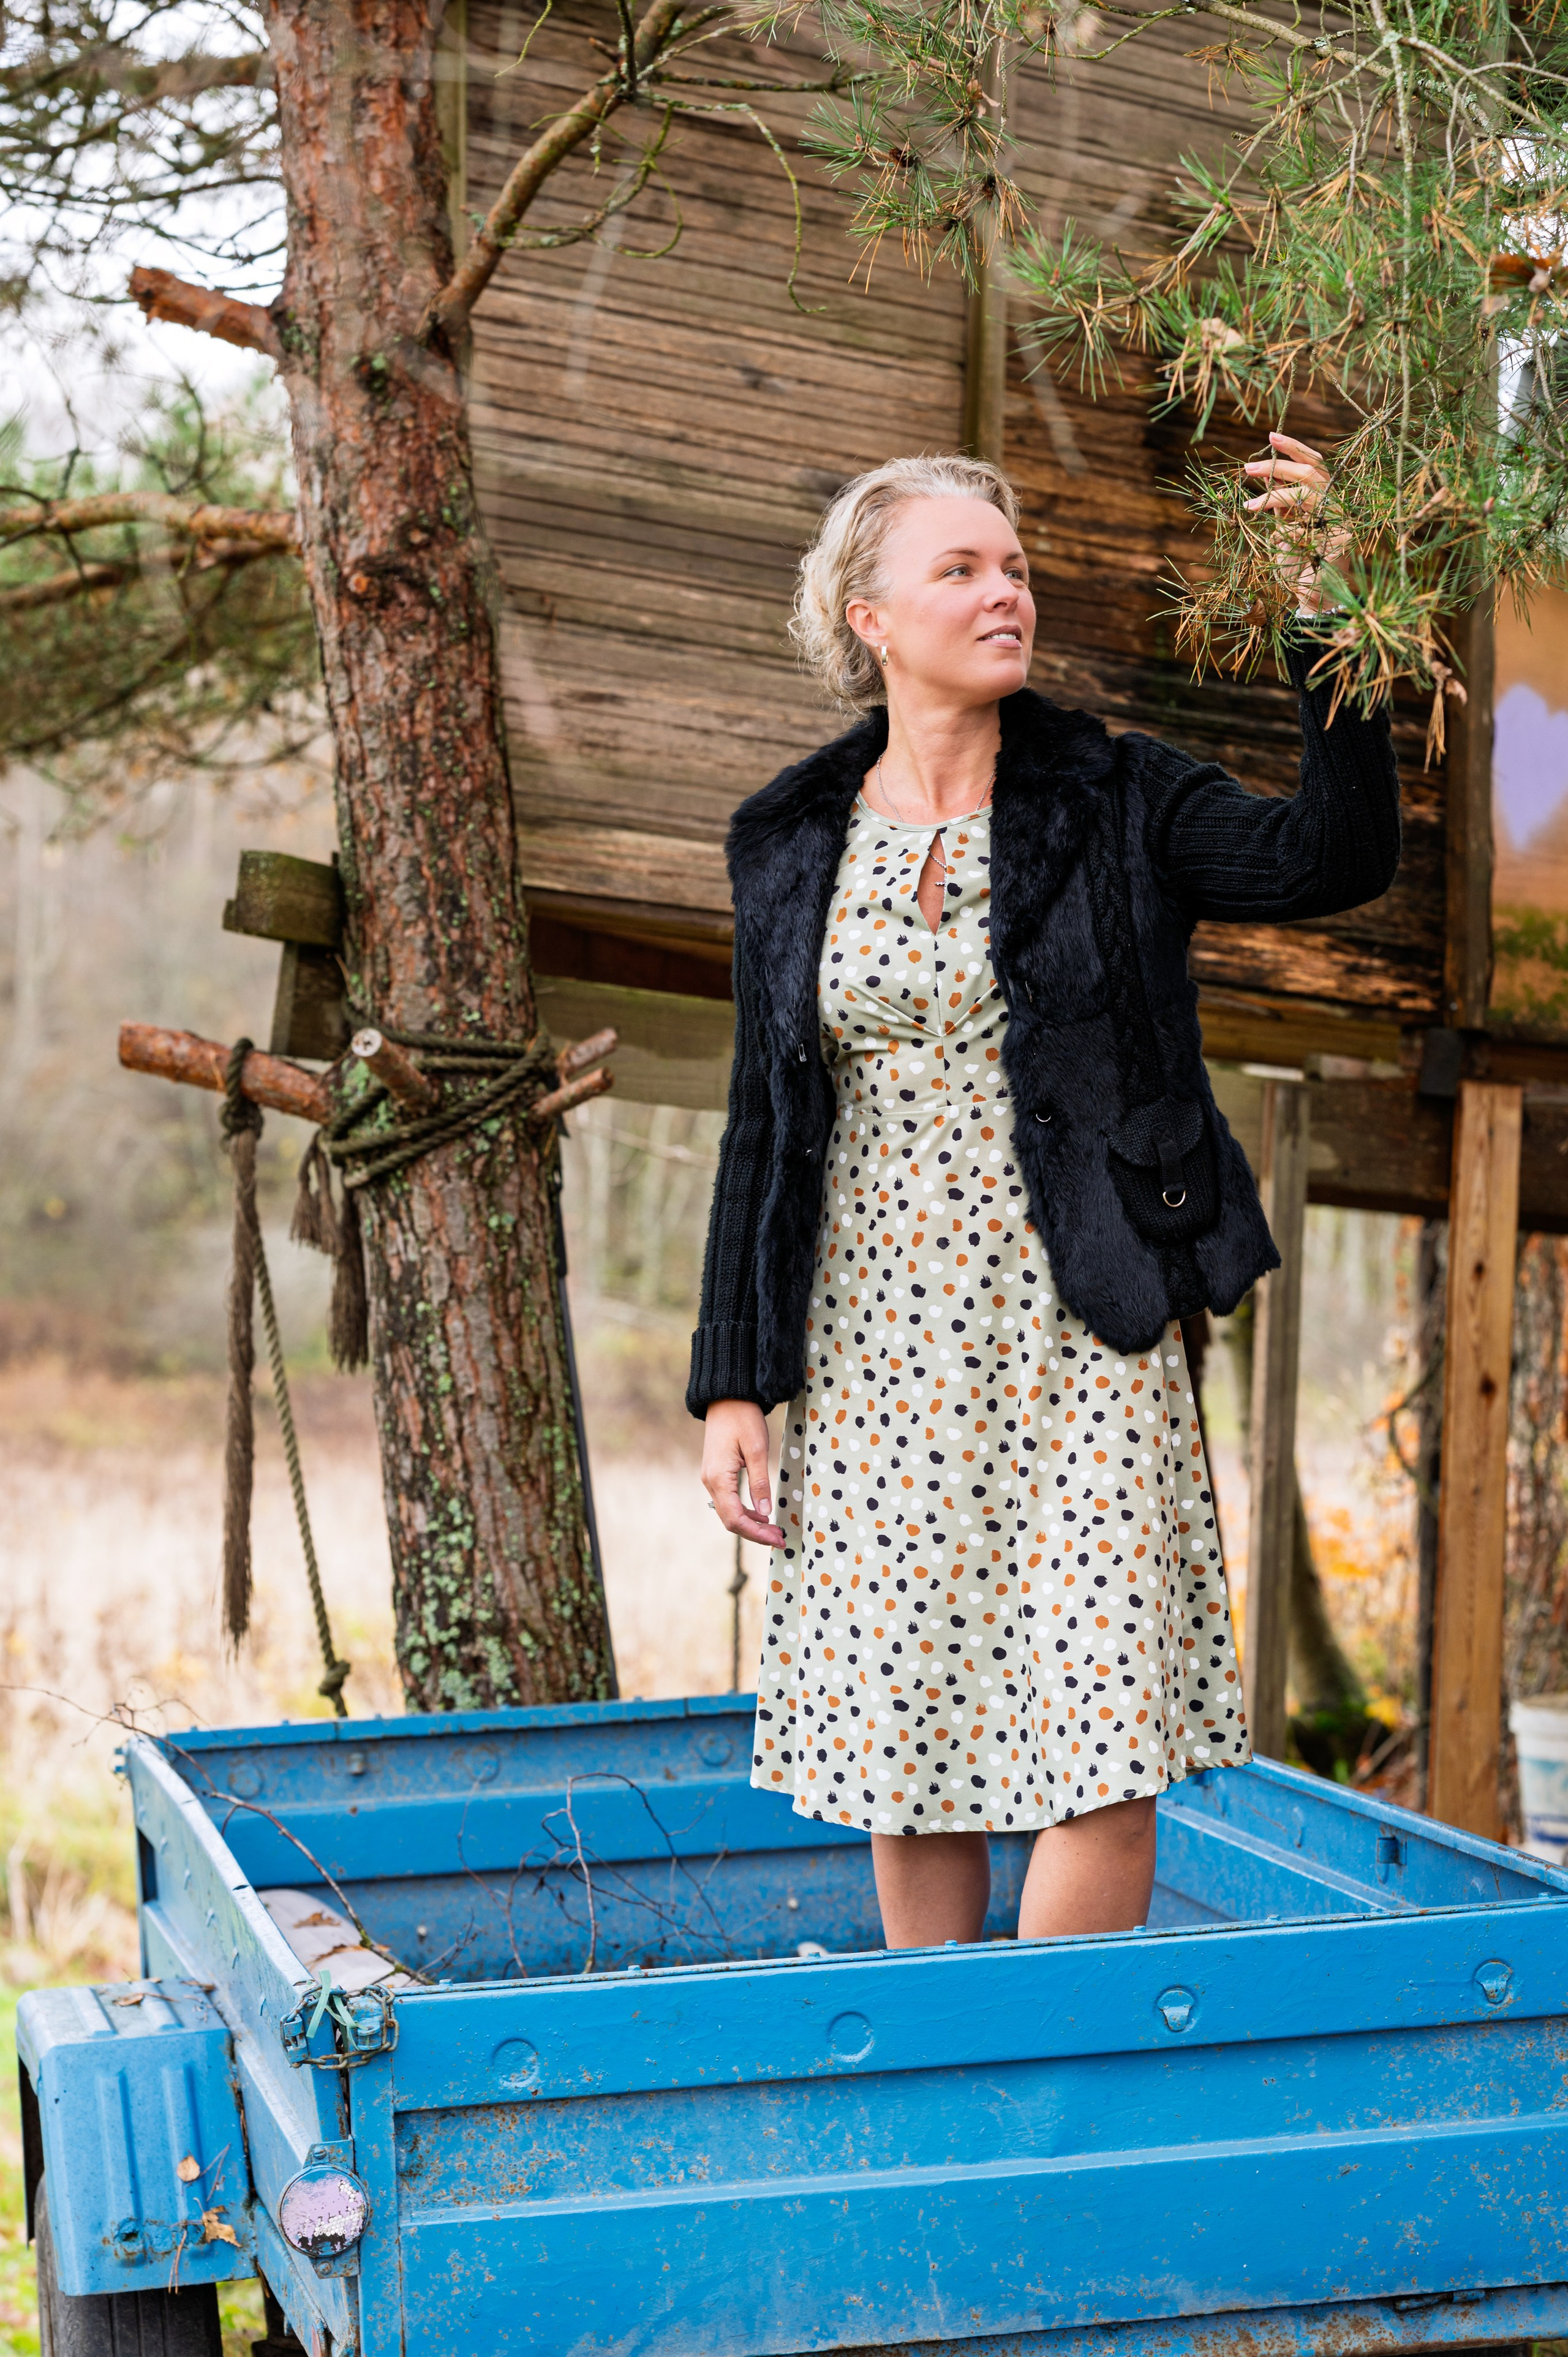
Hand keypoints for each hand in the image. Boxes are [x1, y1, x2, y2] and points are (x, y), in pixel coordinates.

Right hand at [702, 1399, 784, 1545]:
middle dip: (755, 1533)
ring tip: (773, 1530)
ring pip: (728, 1512)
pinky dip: (744, 1512)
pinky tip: (760, 1514)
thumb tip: (765, 1512)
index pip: (735, 1518)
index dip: (756, 1533)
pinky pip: (728, 1501)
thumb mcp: (756, 1449)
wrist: (727, 1398)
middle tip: (779, 1539)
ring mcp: (711, 1478)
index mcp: (718, 1478)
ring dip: (750, 1524)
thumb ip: (760, 1482)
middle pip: (730, 1520)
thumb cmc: (743, 1418)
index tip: (777, 1539)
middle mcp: (710, 1482)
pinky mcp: (716, 1474)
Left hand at [1241, 430, 1350, 615]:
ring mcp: (1341, 520)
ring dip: (1275, 489)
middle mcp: (1335, 506)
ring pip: (1308, 489)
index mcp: (1325, 500)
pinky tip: (1263, 522)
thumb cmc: (1298, 567)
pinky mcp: (1341, 537)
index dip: (1294, 449)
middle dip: (1280, 463)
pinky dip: (1283, 518)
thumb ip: (1282, 507)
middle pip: (1313, 470)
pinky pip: (1308, 519)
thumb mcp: (1284, 530)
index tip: (1270, 437)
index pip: (1313, 465)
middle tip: (1248, 465)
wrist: (1314, 601)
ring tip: (1248, 497)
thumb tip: (1267, 479)